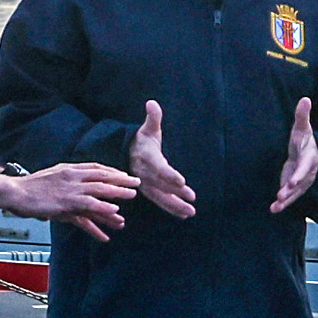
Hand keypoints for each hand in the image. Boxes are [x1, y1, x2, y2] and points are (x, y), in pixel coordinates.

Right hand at [5, 159, 136, 234]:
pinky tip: (114, 211)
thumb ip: (64, 181)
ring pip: (100, 189)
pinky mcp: (67, 202)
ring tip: (132, 196)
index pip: (95, 167)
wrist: (14, 192)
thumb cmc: (29, 187)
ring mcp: (71, 189)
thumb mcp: (50, 178)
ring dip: (118, 192)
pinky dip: (103, 208)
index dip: (111, 171)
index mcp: (68, 168)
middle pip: (102, 176)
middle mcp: (72, 176)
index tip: (122, 174)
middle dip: (121, 179)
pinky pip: (89, 205)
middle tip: (136, 182)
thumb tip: (71, 187)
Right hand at [126, 101, 198, 220]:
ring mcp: (145, 184)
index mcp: (147, 158)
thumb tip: (152, 103)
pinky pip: (160, 201)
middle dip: (176, 194)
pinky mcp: (148, 191)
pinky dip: (171, 208)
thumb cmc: (141, 140)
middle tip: (192, 199)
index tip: (182, 182)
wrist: (125, 153)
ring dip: (176, 205)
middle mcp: (145, 173)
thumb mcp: (147, 129)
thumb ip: (153, 118)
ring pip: (161, 197)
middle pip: (162, 186)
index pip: (159, 168)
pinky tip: (184, 215)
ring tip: (190, 212)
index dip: (169, 175)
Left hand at [268, 95, 317, 214]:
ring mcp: (301, 182)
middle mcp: (307, 173)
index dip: (299, 175)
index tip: (293, 181)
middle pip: (299, 184)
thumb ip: (302, 116)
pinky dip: (282, 204)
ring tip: (275, 207)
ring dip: (285, 201)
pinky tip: (273, 210)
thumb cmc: (304, 139)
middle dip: (291, 190)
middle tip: (281, 195)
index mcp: (309, 158)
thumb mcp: (302, 128)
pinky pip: (290, 197)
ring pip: (294, 194)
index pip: (305, 168)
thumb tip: (305, 98)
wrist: (310, 153)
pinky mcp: (294, 188)